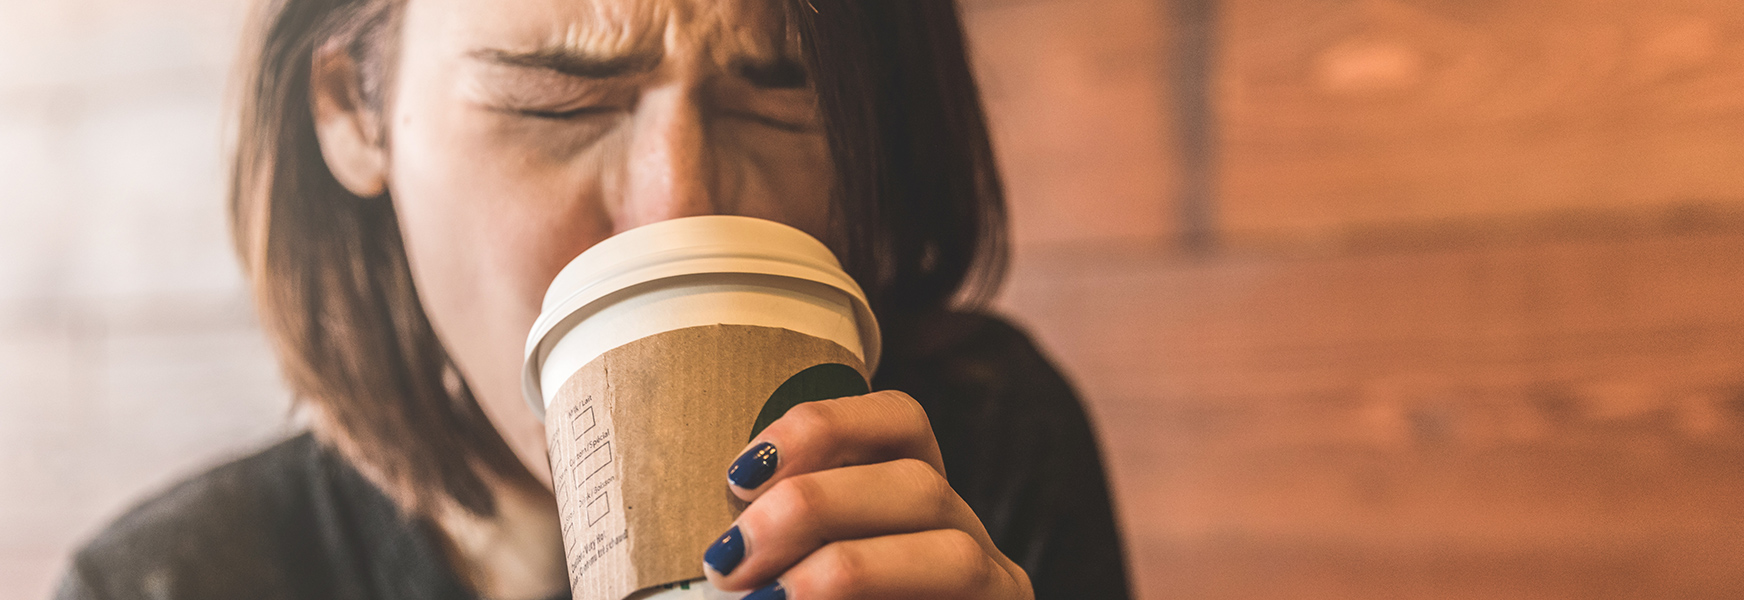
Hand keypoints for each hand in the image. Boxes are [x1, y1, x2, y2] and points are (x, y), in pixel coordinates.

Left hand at [700, 390, 1033, 599]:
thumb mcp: (783, 581)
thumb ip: (759, 563)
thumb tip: (707, 553)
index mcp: (910, 508)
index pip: (900, 424)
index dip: (826, 425)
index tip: (739, 472)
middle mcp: (963, 544)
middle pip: (920, 486)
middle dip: (815, 507)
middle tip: (726, 559)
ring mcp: (994, 599)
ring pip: (957, 556)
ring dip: (850, 570)